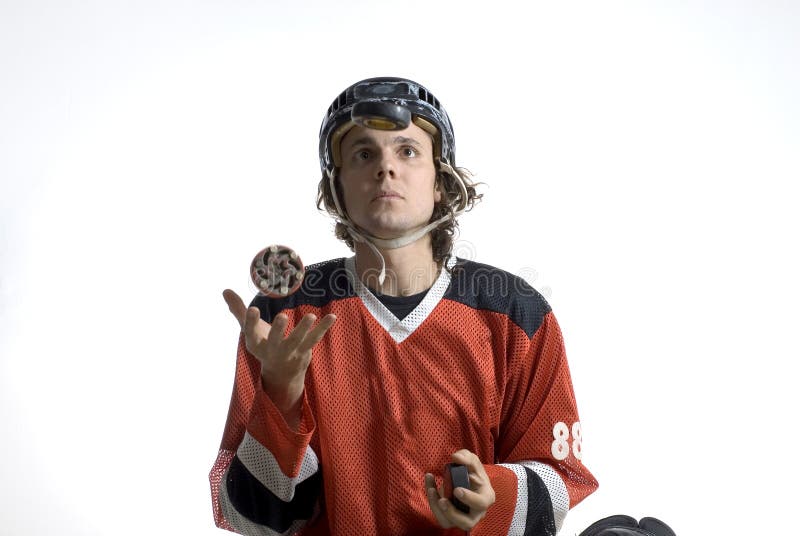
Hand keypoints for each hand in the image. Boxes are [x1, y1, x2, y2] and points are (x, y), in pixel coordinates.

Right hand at [222, 289, 335, 413]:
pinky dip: (324, 327)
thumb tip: (225, 290)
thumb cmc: (263, 344)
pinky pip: (315, 338)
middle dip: (279, 330)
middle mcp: (272, 350)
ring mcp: (290, 352)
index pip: (251, 332)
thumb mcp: (250, 330)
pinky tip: (332, 316)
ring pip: (298, 340)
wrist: (280, 373)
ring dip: (304, 328)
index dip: (251, 321)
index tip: (252, 308)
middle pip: (276, 340)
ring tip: (311, 315)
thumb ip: (238, 310)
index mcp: (255, 343)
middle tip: (283, 317)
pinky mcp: (304, 351)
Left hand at [424, 449, 495, 530]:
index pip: (481, 503)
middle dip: (452, 512)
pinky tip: (431, 487)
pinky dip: (433, 504)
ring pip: (451, 523)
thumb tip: (456, 457)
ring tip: (432, 491)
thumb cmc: (473, 474)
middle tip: (442, 500)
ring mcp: (464, 519)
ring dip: (439, 510)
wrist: (467, 482)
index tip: (456, 490)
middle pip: (467, 522)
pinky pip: (441, 518)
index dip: (469, 498)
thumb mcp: (473, 463)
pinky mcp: (451, 520)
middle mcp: (476, 513)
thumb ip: (467, 457)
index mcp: (486, 498)